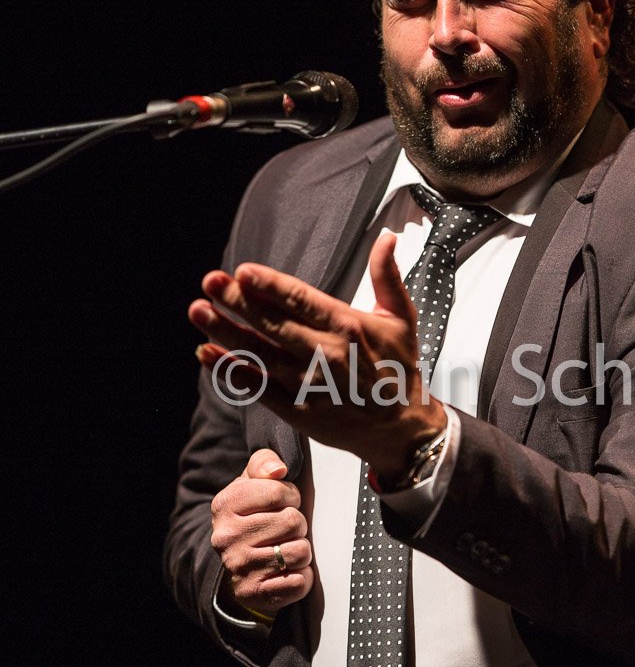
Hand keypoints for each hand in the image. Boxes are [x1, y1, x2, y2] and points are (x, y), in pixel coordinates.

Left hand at [190, 234, 447, 473]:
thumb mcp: (402, 318)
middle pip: (273, 324)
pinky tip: (207, 354)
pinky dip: (230, 372)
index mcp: (347, 325)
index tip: (243, 272)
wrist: (402, 428)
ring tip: (199, 312)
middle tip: (210, 283)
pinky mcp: (298, 410)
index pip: (301, 300)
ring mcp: (309, 383)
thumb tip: (387, 239)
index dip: (269, 286)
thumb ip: (387, 276)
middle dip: (237, 302)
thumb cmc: (399, 369)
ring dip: (225, 332)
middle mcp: (326, 353)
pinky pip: (256, 388)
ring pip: (259, 354)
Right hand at [210, 449, 312, 618]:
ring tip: (286, 548)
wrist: (240, 564)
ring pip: (300, 551)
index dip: (290, 496)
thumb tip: (278, 470)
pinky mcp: (254, 594)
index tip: (284, 503)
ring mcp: (238, 568)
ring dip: (301, 550)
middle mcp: (225, 538)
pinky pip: (300, 582)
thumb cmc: (253, 515)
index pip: (278, 491)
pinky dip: (303, 577)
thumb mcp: (253, 482)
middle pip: (292, 521)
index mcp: (224, 505)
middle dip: (297, 524)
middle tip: (284, 530)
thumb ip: (264, 463)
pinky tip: (288, 572)